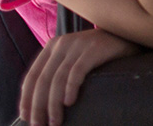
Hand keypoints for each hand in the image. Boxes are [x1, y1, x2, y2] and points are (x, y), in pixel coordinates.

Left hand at [20, 29, 139, 125]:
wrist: (126, 35)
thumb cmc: (99, 54)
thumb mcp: (73, 59)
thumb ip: (57, 72)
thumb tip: (40, 104)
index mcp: (52, 47)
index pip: (31, 76)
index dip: (26, 99)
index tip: (26, 118)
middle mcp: (62, 44)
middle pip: (42, 80)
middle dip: (38, 106)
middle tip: (39, 125)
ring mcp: (78, 45)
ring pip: (57, 78)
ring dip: (53, 104)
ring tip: (55, 121)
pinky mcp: (94, 49)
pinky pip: (77, 71)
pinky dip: (70, 88)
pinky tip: (70, 102)